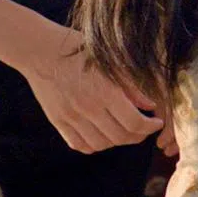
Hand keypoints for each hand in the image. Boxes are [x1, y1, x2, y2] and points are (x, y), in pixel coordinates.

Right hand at [23, 31, 162, 153]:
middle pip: (120, 137)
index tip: (156, 122)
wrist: (41, 51)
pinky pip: (80, 145)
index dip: (150, 127)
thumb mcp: (110, 61)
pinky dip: (94, 145)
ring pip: (101, 145)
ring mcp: (71, 117)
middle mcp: (88, 108)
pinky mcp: (58, 122)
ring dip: (117, 141)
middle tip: (143, 128)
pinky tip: (102, 135)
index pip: (134, 123)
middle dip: (138, 136)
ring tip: (123, 130)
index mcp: (105, 91)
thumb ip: (131, 86)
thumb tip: (150, 105)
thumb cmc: (79, 50)